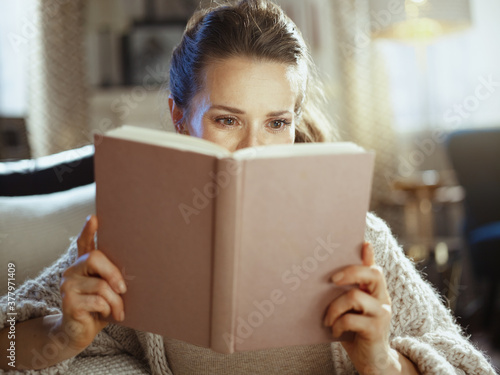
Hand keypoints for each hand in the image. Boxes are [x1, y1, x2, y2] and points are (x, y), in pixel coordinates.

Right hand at [59, 215, 126, 351]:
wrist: (80, 333)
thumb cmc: (100, 308)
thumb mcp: (110, 290)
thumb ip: (115, 277)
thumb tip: (138, 267)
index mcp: (84, 265)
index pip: (84, 242)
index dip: (88, 230)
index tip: (94, 218)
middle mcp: (72, 270)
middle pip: (95, 258)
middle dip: (114, 274)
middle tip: (124, 290)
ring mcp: (67, 285)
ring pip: (102, 285)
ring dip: (116, 301)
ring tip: (119, 311)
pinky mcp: (68, 302)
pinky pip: (98, 301)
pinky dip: (109, 310)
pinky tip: (107, 315)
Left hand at [324, 242, 401, 373]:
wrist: (373, 363)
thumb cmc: (356, 332)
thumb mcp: (351, 311)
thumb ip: (346, 293)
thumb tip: (329, 277)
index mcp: (375, 291)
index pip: (374, 267)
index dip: (369, 254)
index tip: (363, 242)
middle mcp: (382, 298)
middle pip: (372, 274)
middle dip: (350, 272)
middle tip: (331, 280)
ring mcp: (381, 314)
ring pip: (355, 297)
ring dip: (334, 308)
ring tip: (327, 319)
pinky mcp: (376, 330)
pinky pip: (351, 319)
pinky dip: (337, 325)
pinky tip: (334, 331)